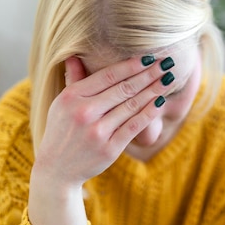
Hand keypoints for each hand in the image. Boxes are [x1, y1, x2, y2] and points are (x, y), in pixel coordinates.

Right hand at [28, 55, 173, 224]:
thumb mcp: (61, 104)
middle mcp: (84, 112)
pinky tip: (160, 102)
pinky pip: (134, 126)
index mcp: (71, 97)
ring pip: (131, 106)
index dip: (132, 65)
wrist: (56, 169)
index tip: (149, 57)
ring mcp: (97, 132)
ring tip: (168, 79)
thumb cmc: (61, 131)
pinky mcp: (109, 149)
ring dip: (153, 90)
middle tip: (167, 63)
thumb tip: (74, 55)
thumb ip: (73, 79)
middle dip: (148, 74)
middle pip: (123, 88)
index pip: (108, 75)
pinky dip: (149, 113)